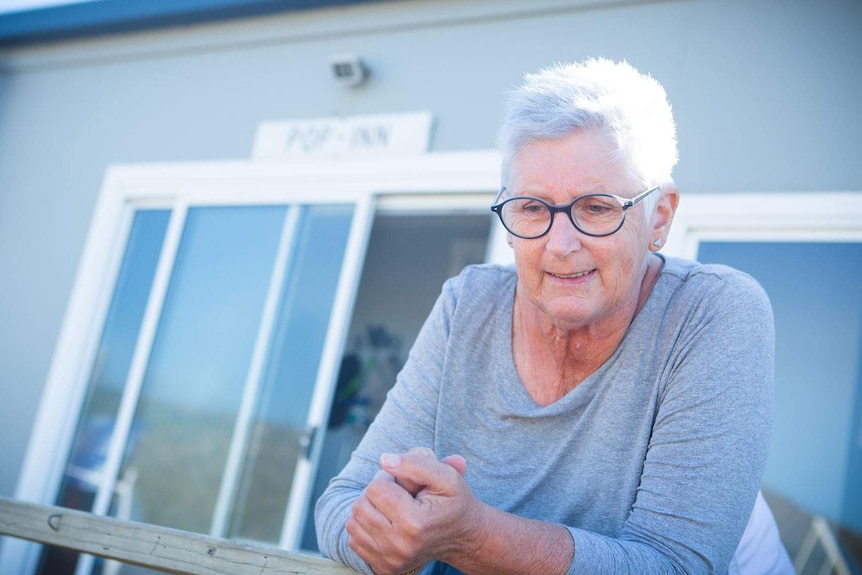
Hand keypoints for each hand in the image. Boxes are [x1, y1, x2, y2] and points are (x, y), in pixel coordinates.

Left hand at [346, 448, 474, 574]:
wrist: (462, 537)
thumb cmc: (453, 502)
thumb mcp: (446, 476)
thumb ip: (416, 463)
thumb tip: (384, 459)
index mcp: (414, 523)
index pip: (375, 488)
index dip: (387, 478)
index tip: (404, 483)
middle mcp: (400, 546)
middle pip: (360, 506)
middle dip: (375, 493)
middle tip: (396, 494)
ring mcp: (390, 560)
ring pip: (353, 523)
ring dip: (369, 510)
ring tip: (391, 508)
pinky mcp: (383, 568)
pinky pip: (354, 541)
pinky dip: (366, 528)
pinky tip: (387, 524)